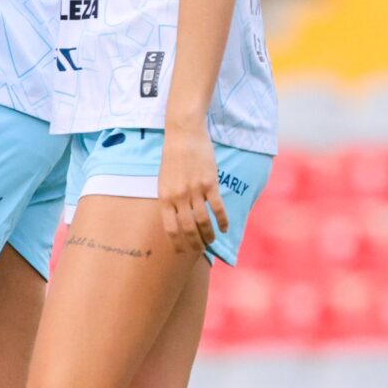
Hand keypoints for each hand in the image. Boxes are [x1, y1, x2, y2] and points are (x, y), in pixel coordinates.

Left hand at [158, 124, 229, 256]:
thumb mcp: (164, 180)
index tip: (182, 252)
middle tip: (201, 250)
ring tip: (212, 241)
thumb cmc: (173, 157)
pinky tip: (224, 228)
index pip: (170, 228)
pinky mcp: (210, 183)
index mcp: (165, 197)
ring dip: (209, 235)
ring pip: (203, 221)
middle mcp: (179, 197)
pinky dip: (222, 221)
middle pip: (188, 228)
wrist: (184, 135)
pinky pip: (217, 208)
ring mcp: (195, 190)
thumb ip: (169, 200)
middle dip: (195, 243)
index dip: (177, 243)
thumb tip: (175, 219)